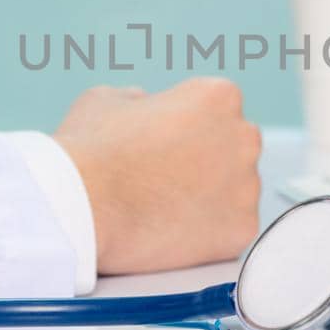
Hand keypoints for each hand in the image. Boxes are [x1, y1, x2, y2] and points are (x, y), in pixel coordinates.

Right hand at [53, 79, 263, 275]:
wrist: (82, 208)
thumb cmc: (90, 151)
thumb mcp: (107, 99)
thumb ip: (140, 99)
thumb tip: (144, 104)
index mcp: (218, 96)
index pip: (216, 109)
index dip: (185, 127)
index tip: (162, 144)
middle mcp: (244, 137)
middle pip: (233, 148)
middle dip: (206, 161)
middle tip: (164, 178)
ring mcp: (247, 186)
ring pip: (235, 191)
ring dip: (208, 197)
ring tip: (162, 207)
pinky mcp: (242, 229)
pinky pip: (231, 229)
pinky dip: (207, 233)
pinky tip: (172, 230)